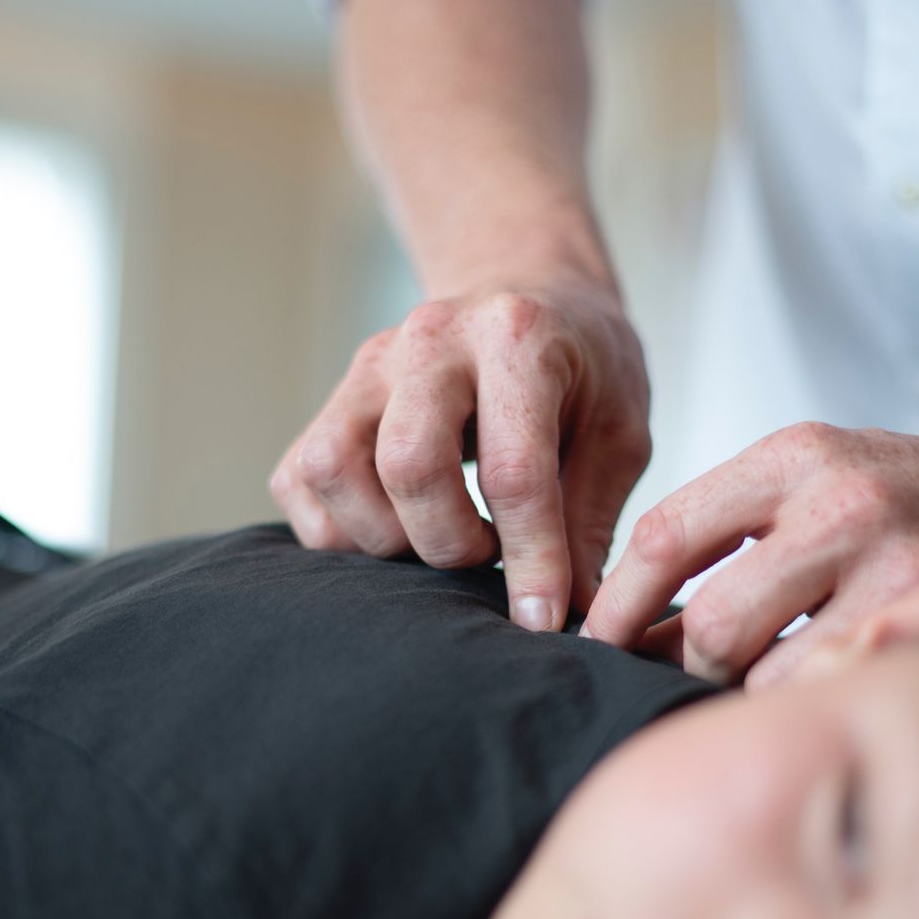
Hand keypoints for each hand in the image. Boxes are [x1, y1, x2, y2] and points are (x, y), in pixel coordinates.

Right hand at [270, 279, 651, 630]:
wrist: (529, 301)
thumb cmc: (583, 374)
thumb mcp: (619, 432)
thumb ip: (590, 519)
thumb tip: (573, 618)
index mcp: (516, 339)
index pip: (513, 469)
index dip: (530, 558)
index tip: (544, 618)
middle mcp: (429, 341)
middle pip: (407, 465)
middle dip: (449, 543)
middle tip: (488, 552)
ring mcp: (367, 366)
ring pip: (334, 470)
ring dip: (386, 536)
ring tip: (442, 537)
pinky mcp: (329, 399)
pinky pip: (300, 481)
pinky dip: (339, 530)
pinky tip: (397, 529)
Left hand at [578, 422, 918, 686]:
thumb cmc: (916, 500)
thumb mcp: (820, 475)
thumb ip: (735, 530)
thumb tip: (637, 626)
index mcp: (795, 456)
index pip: (668, 534)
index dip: (620, 602)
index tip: (596, 642)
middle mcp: (842, 505)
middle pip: (713, 620)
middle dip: (687, 664)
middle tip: (683, 678)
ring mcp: (896, 570)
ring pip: (771, 672)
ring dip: (747, 696)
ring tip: (751, 691)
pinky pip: (837, 694)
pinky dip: (810, 706)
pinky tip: (812, 700)